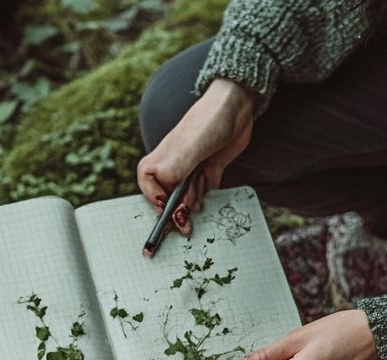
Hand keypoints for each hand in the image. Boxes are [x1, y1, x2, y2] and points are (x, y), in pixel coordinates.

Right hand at [137, 78, 256, 236]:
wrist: (236, 106)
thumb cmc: (207, 122)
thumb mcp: (188, 150)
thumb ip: (174, 173)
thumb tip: (165, 198)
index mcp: (159, 162)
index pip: (150, 192)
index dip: (158, 207)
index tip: (171, 215)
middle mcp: (173, 167)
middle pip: (170, 199)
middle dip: (179, 213)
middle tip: (187, 226)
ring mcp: (192, 169)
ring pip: (189, 198)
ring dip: (194, 204)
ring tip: (200, 197)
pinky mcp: (210, 169)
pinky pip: (206, 192)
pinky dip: (208, 198)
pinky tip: (211, 194)